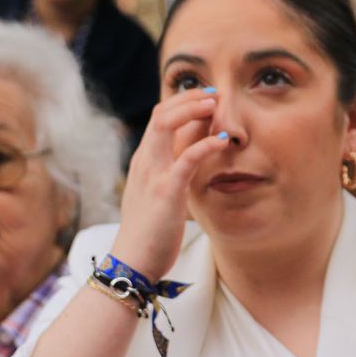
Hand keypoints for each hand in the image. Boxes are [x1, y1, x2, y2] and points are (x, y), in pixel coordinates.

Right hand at [109, 87, 228, 280]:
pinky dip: (205, 145)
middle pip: (161, 113)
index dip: (183, 103)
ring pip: (166, 125)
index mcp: (144, 161)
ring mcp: (153, 174)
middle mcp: (145, 161)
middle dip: (188, 98)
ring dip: (193, 110)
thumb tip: (192, 152)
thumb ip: (173, 171)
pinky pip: (185, 160)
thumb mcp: (160, 193)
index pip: (159, 118)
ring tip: (217, 105)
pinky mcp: (166, 192)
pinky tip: (223, 141)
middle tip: (215, 94)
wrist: (132, 262)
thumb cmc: (150, 231)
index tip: (207, 98)